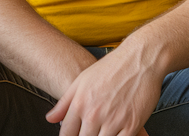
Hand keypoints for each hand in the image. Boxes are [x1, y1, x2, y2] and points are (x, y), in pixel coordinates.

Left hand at [44, 39, 162, 135]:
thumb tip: (50, 119)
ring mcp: (113, 121)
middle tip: (90, 132)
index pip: (67, 133)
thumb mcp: (81, 81)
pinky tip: (116, 135)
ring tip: (102, 132)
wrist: (138, 60)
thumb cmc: (110, 69)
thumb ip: (64, 103)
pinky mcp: (132, 125)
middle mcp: (94, 114)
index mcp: (79, 104)